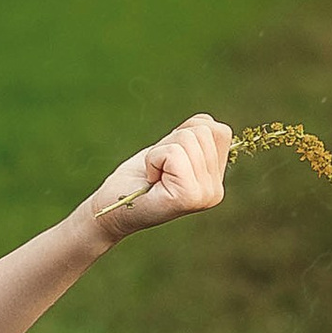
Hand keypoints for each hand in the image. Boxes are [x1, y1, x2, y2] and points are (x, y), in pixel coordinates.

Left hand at [91, 115, 231, 238]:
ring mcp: (205, 194)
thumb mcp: (170, 150)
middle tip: (158, 168)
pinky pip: (173, 153)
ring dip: (160, 151)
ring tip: (155, 174)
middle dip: (171, 142)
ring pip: (188, 139)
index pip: (219, 131)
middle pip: (203, 132)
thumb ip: (193, 137)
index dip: (187, 132)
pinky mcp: (189, 196)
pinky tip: (151, 179)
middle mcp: (216, 190)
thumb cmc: (137, 179)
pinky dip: (154, 159)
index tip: (168, 157)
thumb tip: (206, 121)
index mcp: (215, 179)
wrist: (112, 211)